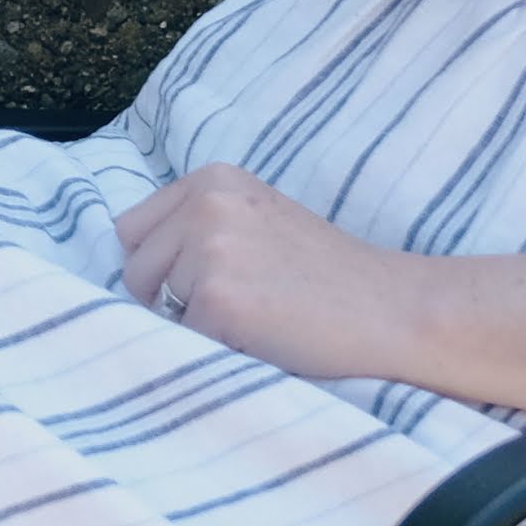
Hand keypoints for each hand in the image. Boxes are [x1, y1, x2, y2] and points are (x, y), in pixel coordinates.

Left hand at [114, 162, 424, 383]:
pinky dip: (215, 347)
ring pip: (155, 306)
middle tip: (237, 304)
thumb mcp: (258, 220)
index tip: (207, 280)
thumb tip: (132, 262)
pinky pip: (183, 338)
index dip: (163, 265)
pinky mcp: (217, 299)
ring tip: (255, 317)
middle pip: (135, 268)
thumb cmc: (328, 276)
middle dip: (170, 296)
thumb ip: (200, 225)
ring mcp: (209, 249)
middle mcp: (205, 203)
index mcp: (212, 179)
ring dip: (193, 323)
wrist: (393, 310)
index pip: (134, 229)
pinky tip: (261, 336)